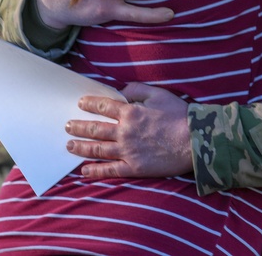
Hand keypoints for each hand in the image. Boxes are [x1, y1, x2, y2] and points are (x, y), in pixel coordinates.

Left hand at [66, 82, 191, 177]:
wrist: (194, 141)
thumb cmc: (179, 115)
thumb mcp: (159, 93)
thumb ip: (137, 90)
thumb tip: (121, 91)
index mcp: (130, 112)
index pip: (103, 106)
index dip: (90, 104)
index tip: (80, 103)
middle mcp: (125, 131)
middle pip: (95, 129)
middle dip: (78, 127)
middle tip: (67, 126)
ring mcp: (128, 151)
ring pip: (98, 149)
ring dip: (81, 147)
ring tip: (70, 146)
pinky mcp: (134, 167)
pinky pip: (110, 170)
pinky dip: (96, 170)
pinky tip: (84, 171)